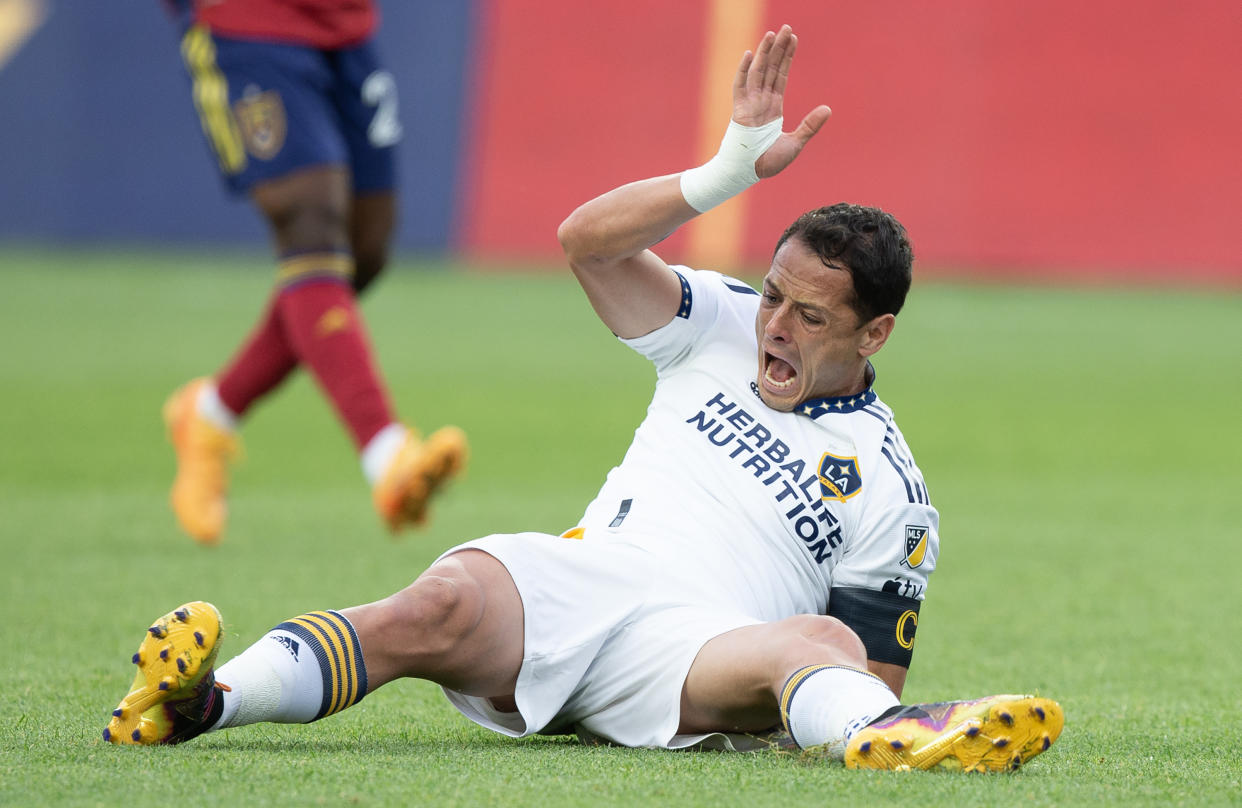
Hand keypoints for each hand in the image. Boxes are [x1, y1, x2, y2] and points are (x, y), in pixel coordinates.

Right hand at [732, 25, 831, 178]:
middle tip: (786, 27)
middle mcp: (761, 102)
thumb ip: (810, 126)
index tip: (793, 39)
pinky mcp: (740, 110)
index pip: (781, 76)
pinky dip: (744, 70)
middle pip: (771, 68)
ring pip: (758, 72)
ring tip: (772, 34)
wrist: (750, 174)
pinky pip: (741, 86)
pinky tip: (750, 54)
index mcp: (773, 108)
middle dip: (778, 48)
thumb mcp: (796, 142)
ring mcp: (750, 104)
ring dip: (765, 53)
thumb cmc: (768, 162)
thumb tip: (828, 108)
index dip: (787, 57)